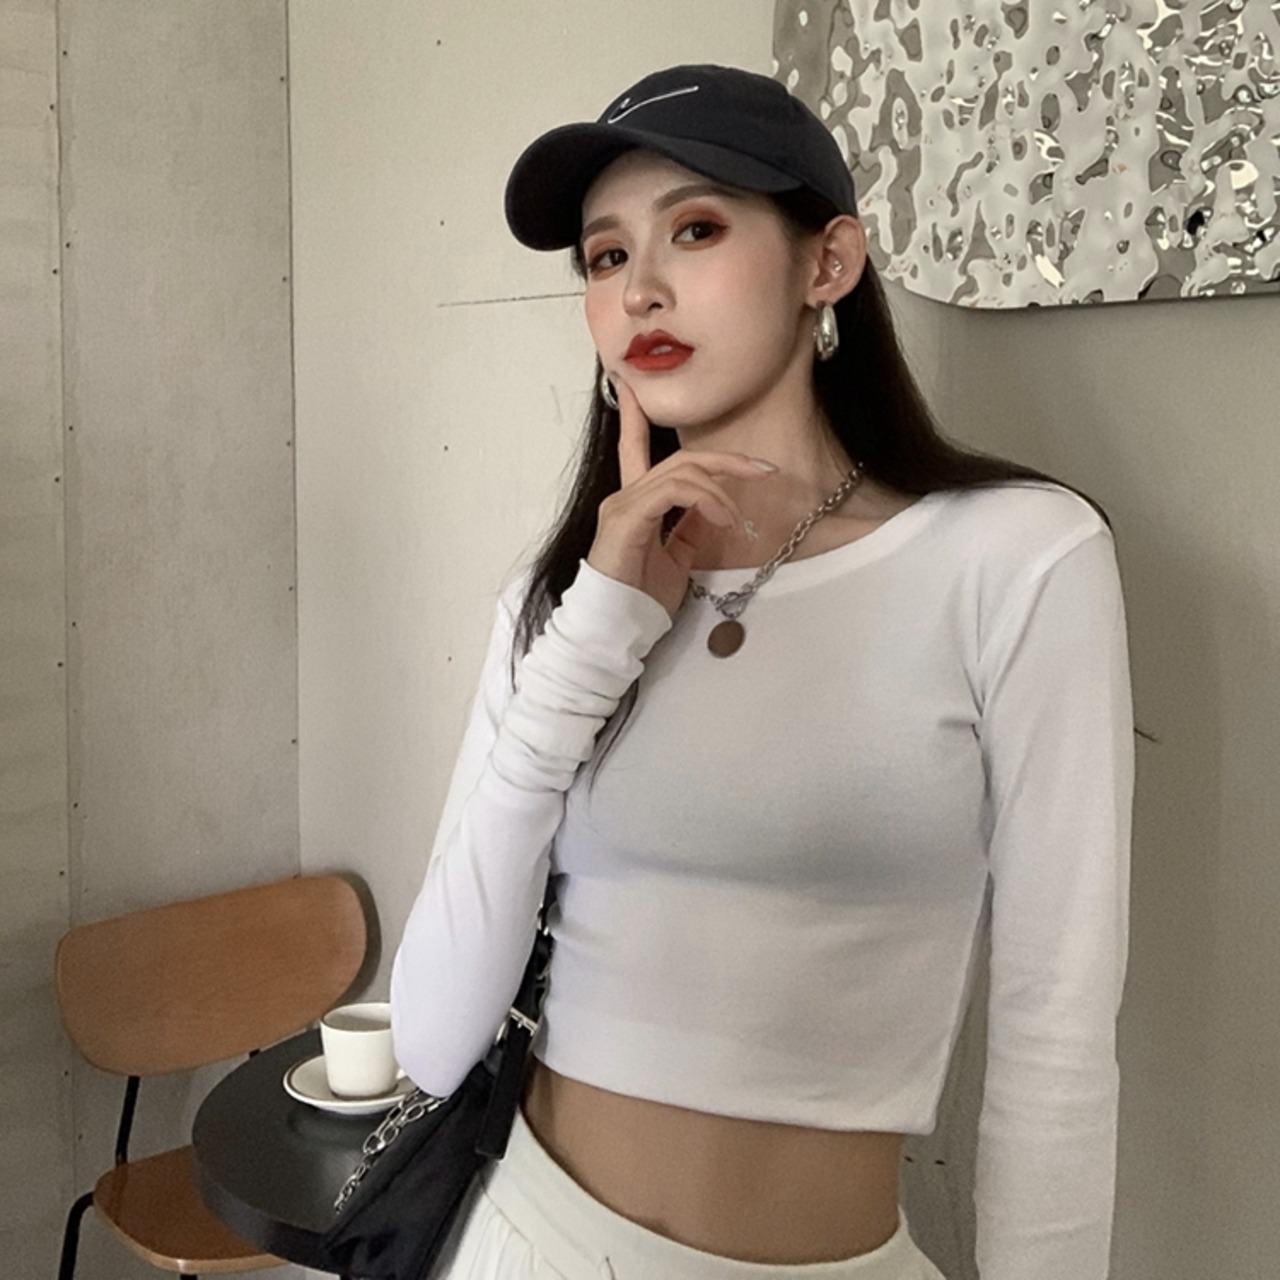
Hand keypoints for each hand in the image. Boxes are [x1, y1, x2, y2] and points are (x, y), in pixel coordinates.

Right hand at [585, 379, 775, 616]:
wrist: (614, 627)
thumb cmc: (640, 599)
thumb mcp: (676, 558)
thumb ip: (689, 529)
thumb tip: (713, 510)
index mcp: (635, 502)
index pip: (634, 448)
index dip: (634, 417)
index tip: (632, 387)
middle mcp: (625, 496)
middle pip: (681, 458)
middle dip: (726, 459)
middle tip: (763, 469)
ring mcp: (623, 504)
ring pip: (682, 471)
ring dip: (721, 489)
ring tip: (737, 519)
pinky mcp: (627, 518)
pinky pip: (674, 492)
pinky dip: (706, 500)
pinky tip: (722, 519)